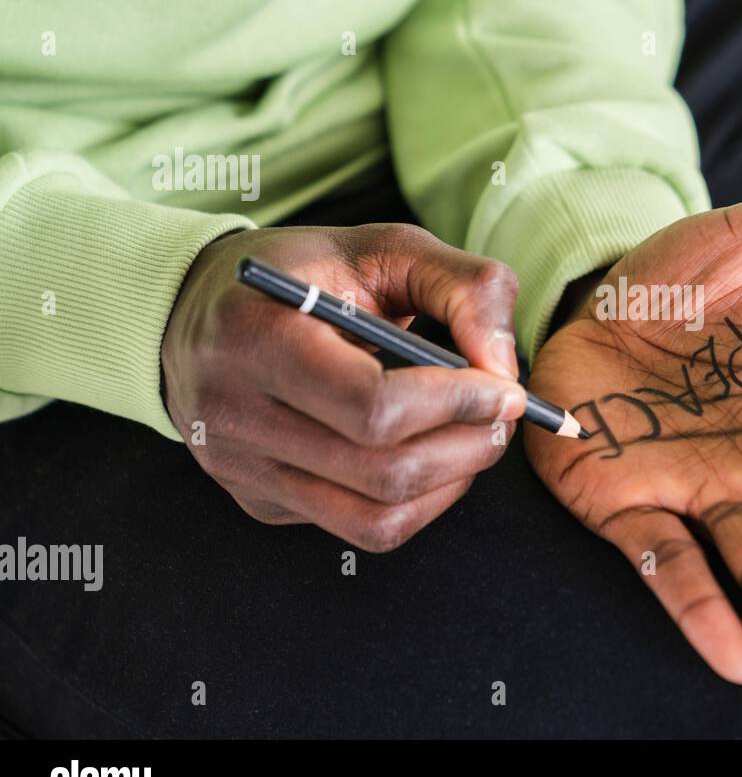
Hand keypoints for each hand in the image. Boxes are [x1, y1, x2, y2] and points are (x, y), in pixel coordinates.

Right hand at [163, 224, 527, 551]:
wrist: (201, 309)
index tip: (504, 388)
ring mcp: (241, 469)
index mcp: (256, 335)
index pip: (370, 404)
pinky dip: (418, 502)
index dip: (455, 403)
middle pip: (380, 470)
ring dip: (452, 482)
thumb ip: (465, 286)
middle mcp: (233, 414)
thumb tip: (506, 369)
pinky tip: (434, 458)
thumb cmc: (308, 273)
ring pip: (375, 516)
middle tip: (504, 414)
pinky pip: (357, 529)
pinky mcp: (259, 501)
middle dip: (467, 445)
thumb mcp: (386, 247)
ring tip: (477, 436)